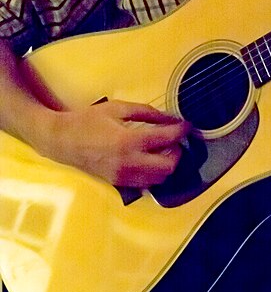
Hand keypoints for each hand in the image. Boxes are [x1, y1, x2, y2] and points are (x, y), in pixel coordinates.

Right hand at [40, 100, 190, 187]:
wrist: (61, 140)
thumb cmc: (88, 120)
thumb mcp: (118, 108)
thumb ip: (147, 112)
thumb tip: (170, 117)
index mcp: (127, 142)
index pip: (165, 140)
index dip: (181, 131)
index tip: (187, 125)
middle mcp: (127, 163)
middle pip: (168, 167)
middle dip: (178, 153)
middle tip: (177, 139)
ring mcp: (123, 177)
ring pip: (159, 179)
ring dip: (168, 165)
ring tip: (166, 149)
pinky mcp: (118, 183)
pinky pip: (146, 183)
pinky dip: (155, 173)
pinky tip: (152, 159)